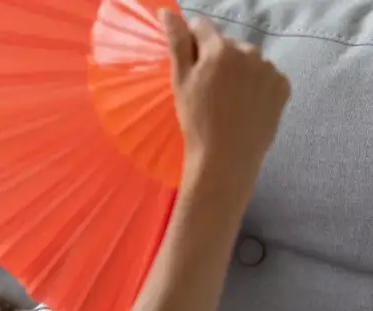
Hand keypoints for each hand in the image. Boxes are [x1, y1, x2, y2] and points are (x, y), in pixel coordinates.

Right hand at [160, 11, 290, 171]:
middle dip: (217, 58)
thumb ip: (177, 42)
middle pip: (227, 44)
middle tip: (207, 89)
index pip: (202, 27)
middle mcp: (249, 52)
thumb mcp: (181, 81)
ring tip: (227, 99)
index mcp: (220, 49)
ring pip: (247, 60)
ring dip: (238, 71)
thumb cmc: (196, 120)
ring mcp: (269, 69)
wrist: (226, 157)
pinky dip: (255, 85)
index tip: (191, 65)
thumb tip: (167, 12)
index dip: (193, 43)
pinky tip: (245, 104)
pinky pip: (265, 76)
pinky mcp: (282, 86)